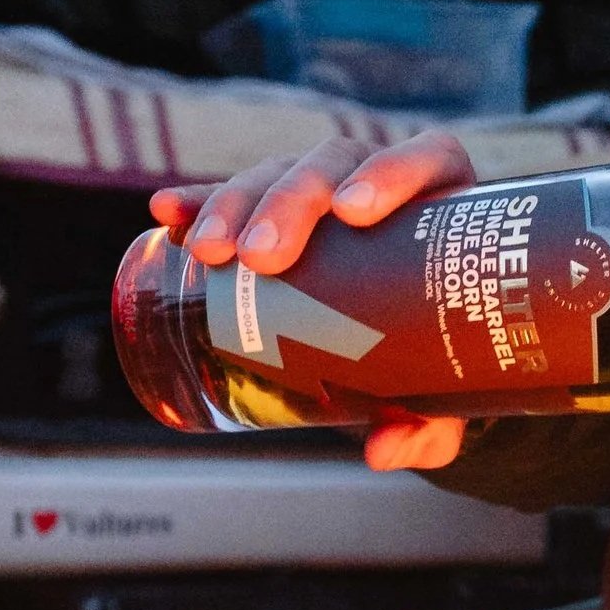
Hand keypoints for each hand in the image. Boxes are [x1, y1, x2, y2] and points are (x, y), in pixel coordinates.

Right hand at [148, 129, 475, 470]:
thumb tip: (386, 448)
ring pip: (280, 174)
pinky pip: (234, 195)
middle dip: (292, 203)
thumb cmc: (440, 351)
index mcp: (440, 205)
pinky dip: (201, 200)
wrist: (412, 343)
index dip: (391, 173)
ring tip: (209, 251)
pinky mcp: (273, 211)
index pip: (424, 161)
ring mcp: (323, 190)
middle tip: (264, 259)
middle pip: (336, 167)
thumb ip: (428, 421)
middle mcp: (380, 183)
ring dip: (238, 202)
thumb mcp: (442, 386)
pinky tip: (167, 212)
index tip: (354, 212)